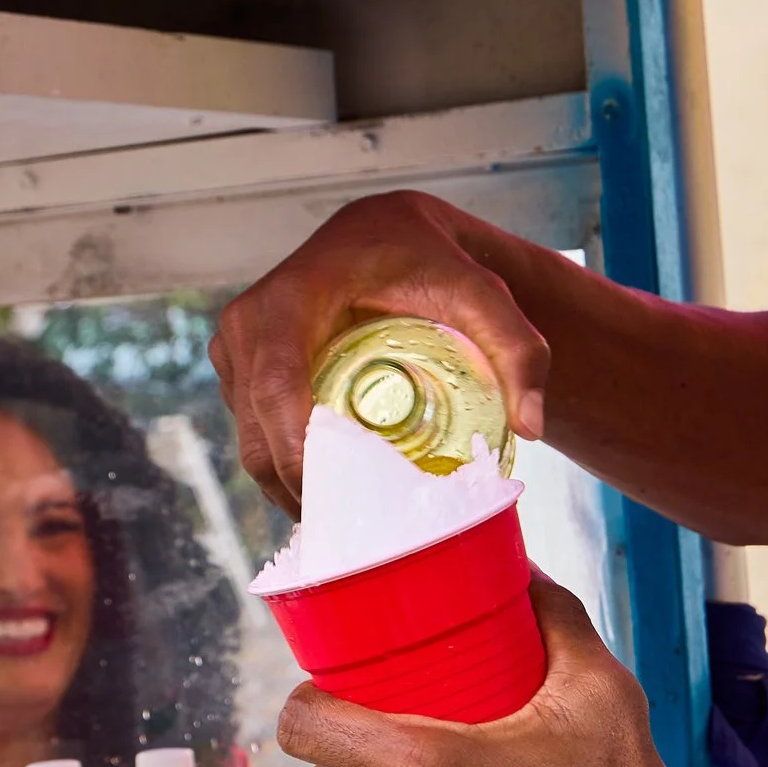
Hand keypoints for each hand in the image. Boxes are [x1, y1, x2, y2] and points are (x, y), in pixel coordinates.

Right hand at [210, 191, 552, 513]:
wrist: (385, 232)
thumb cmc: (432, 262)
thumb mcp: (483, 296)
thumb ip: (519, 351)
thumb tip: (531, 428)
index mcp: (293, 297)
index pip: (277, 387)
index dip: (296, 453)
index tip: (337, 504)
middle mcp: (250, 321)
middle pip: (257, 428)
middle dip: (298, 489)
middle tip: (354, 534)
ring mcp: (236, 346)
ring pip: (249, 439)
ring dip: (288, 485)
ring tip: (345, 520)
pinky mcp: (237, 367)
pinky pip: (251, 430)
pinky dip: (283, 465)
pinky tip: (329, 491)